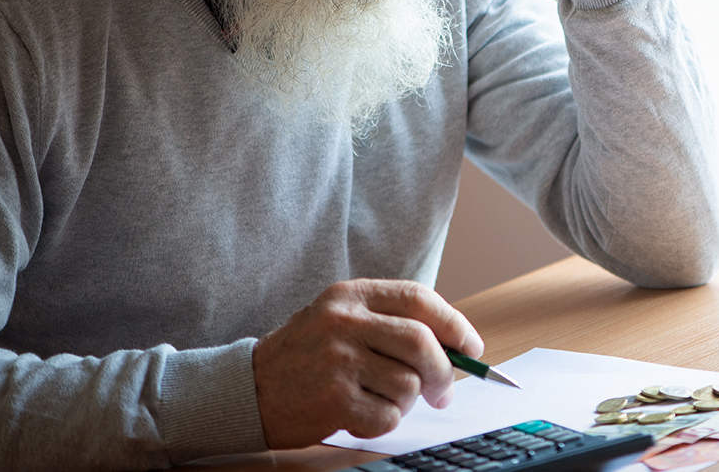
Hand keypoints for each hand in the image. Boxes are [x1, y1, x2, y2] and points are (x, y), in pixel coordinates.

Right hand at [251, 279, 483, 447]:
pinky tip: (362, 415)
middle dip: (444, 371)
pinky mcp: (333, 400)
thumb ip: (389, 324)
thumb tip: (455, 347)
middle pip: (422, 343)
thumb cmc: (305, 356)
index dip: (455, 324)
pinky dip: (385, 422)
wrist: (246, 389)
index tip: (472, 346)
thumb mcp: (340, 321)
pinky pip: (387, 416)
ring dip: (406, 401)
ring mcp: (337, 361)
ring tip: (379, 399)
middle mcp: (344, 322)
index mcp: (351, 295)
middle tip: (443, 391)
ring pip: (408, 384)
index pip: (420, 300)